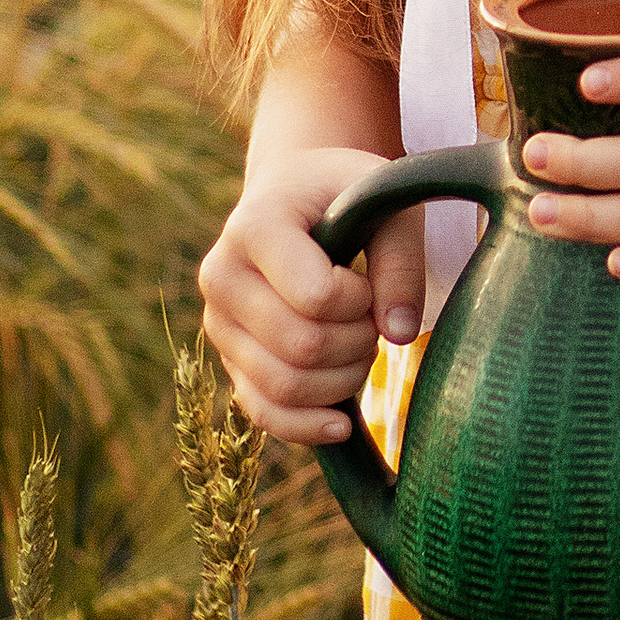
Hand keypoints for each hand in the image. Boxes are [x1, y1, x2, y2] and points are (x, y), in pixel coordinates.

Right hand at [198, 146, 425, 442]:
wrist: (292, 194)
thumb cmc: (342, 192)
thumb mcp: (381, 197)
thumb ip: (401, 260)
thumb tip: (400, 334)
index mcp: (254, 226)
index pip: (317, 296)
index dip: (360, 300)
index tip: (367, 279)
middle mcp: (221, 276)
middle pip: (301, 346)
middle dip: (357, 344)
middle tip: (373, 319)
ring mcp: (218, 323)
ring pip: (283, 386)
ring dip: (342, 381)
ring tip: (360, 346)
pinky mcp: (228, 360)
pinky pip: (262, 413)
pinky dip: (305, 426)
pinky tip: (341, 423)